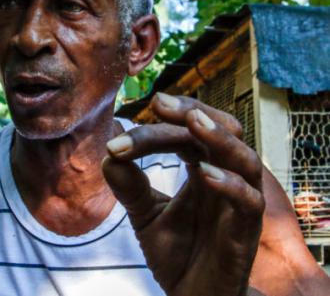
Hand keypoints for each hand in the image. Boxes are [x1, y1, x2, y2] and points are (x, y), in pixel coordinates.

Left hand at [103, 93, 264, 295]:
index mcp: (201, 171)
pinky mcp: (244, 233)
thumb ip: (130, 187)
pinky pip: (249, 202)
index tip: (140, 111)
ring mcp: (238, 205)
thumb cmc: (177, 254)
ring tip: (194, 122)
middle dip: (196, 112)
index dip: (165, 121)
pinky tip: (203, 173)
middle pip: (224, 132)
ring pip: (246, 160)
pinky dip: (229, 184)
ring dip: (219, 138)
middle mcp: (225, 181)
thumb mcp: (145, 216)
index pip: (188, 134)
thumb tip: (108, 155)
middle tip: (163, 102)